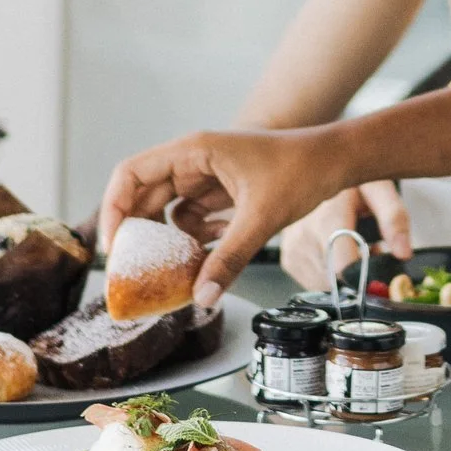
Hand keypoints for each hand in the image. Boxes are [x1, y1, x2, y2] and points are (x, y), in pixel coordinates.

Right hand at [104, 126, 361, 302]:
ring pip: (169, 212)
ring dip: (171, 241)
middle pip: (145, 197)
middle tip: (134, 273)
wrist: (336, 161)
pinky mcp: (221, 192)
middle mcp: (193, 161)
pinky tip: (211, 255)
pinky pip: (193, 219)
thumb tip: (201, 298)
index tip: (114, 247)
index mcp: (193, 151)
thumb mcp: (262, 218)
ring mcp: (206, 176)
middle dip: (140, 234)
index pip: (130, 174)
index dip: (114, 209)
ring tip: (175, 270)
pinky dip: (196, 240)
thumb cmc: (301, 170)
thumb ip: (230, 259)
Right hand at [279, 181, 410, 295]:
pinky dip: (330, 274)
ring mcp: (293, 251)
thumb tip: (403, 252)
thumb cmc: (348, 176)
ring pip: (327, 285)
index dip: (367, 274)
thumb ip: (394, 218)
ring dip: (344, 274)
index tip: (378, 263)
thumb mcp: (379, 188)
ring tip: (351, 245)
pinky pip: (314, 282)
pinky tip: (335, 250)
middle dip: (358, 272)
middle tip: (368, 246)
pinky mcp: (288, 260)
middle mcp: (304, 237)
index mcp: (327, 218)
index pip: (344, 268)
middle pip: (339, 280)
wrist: (313, 167)